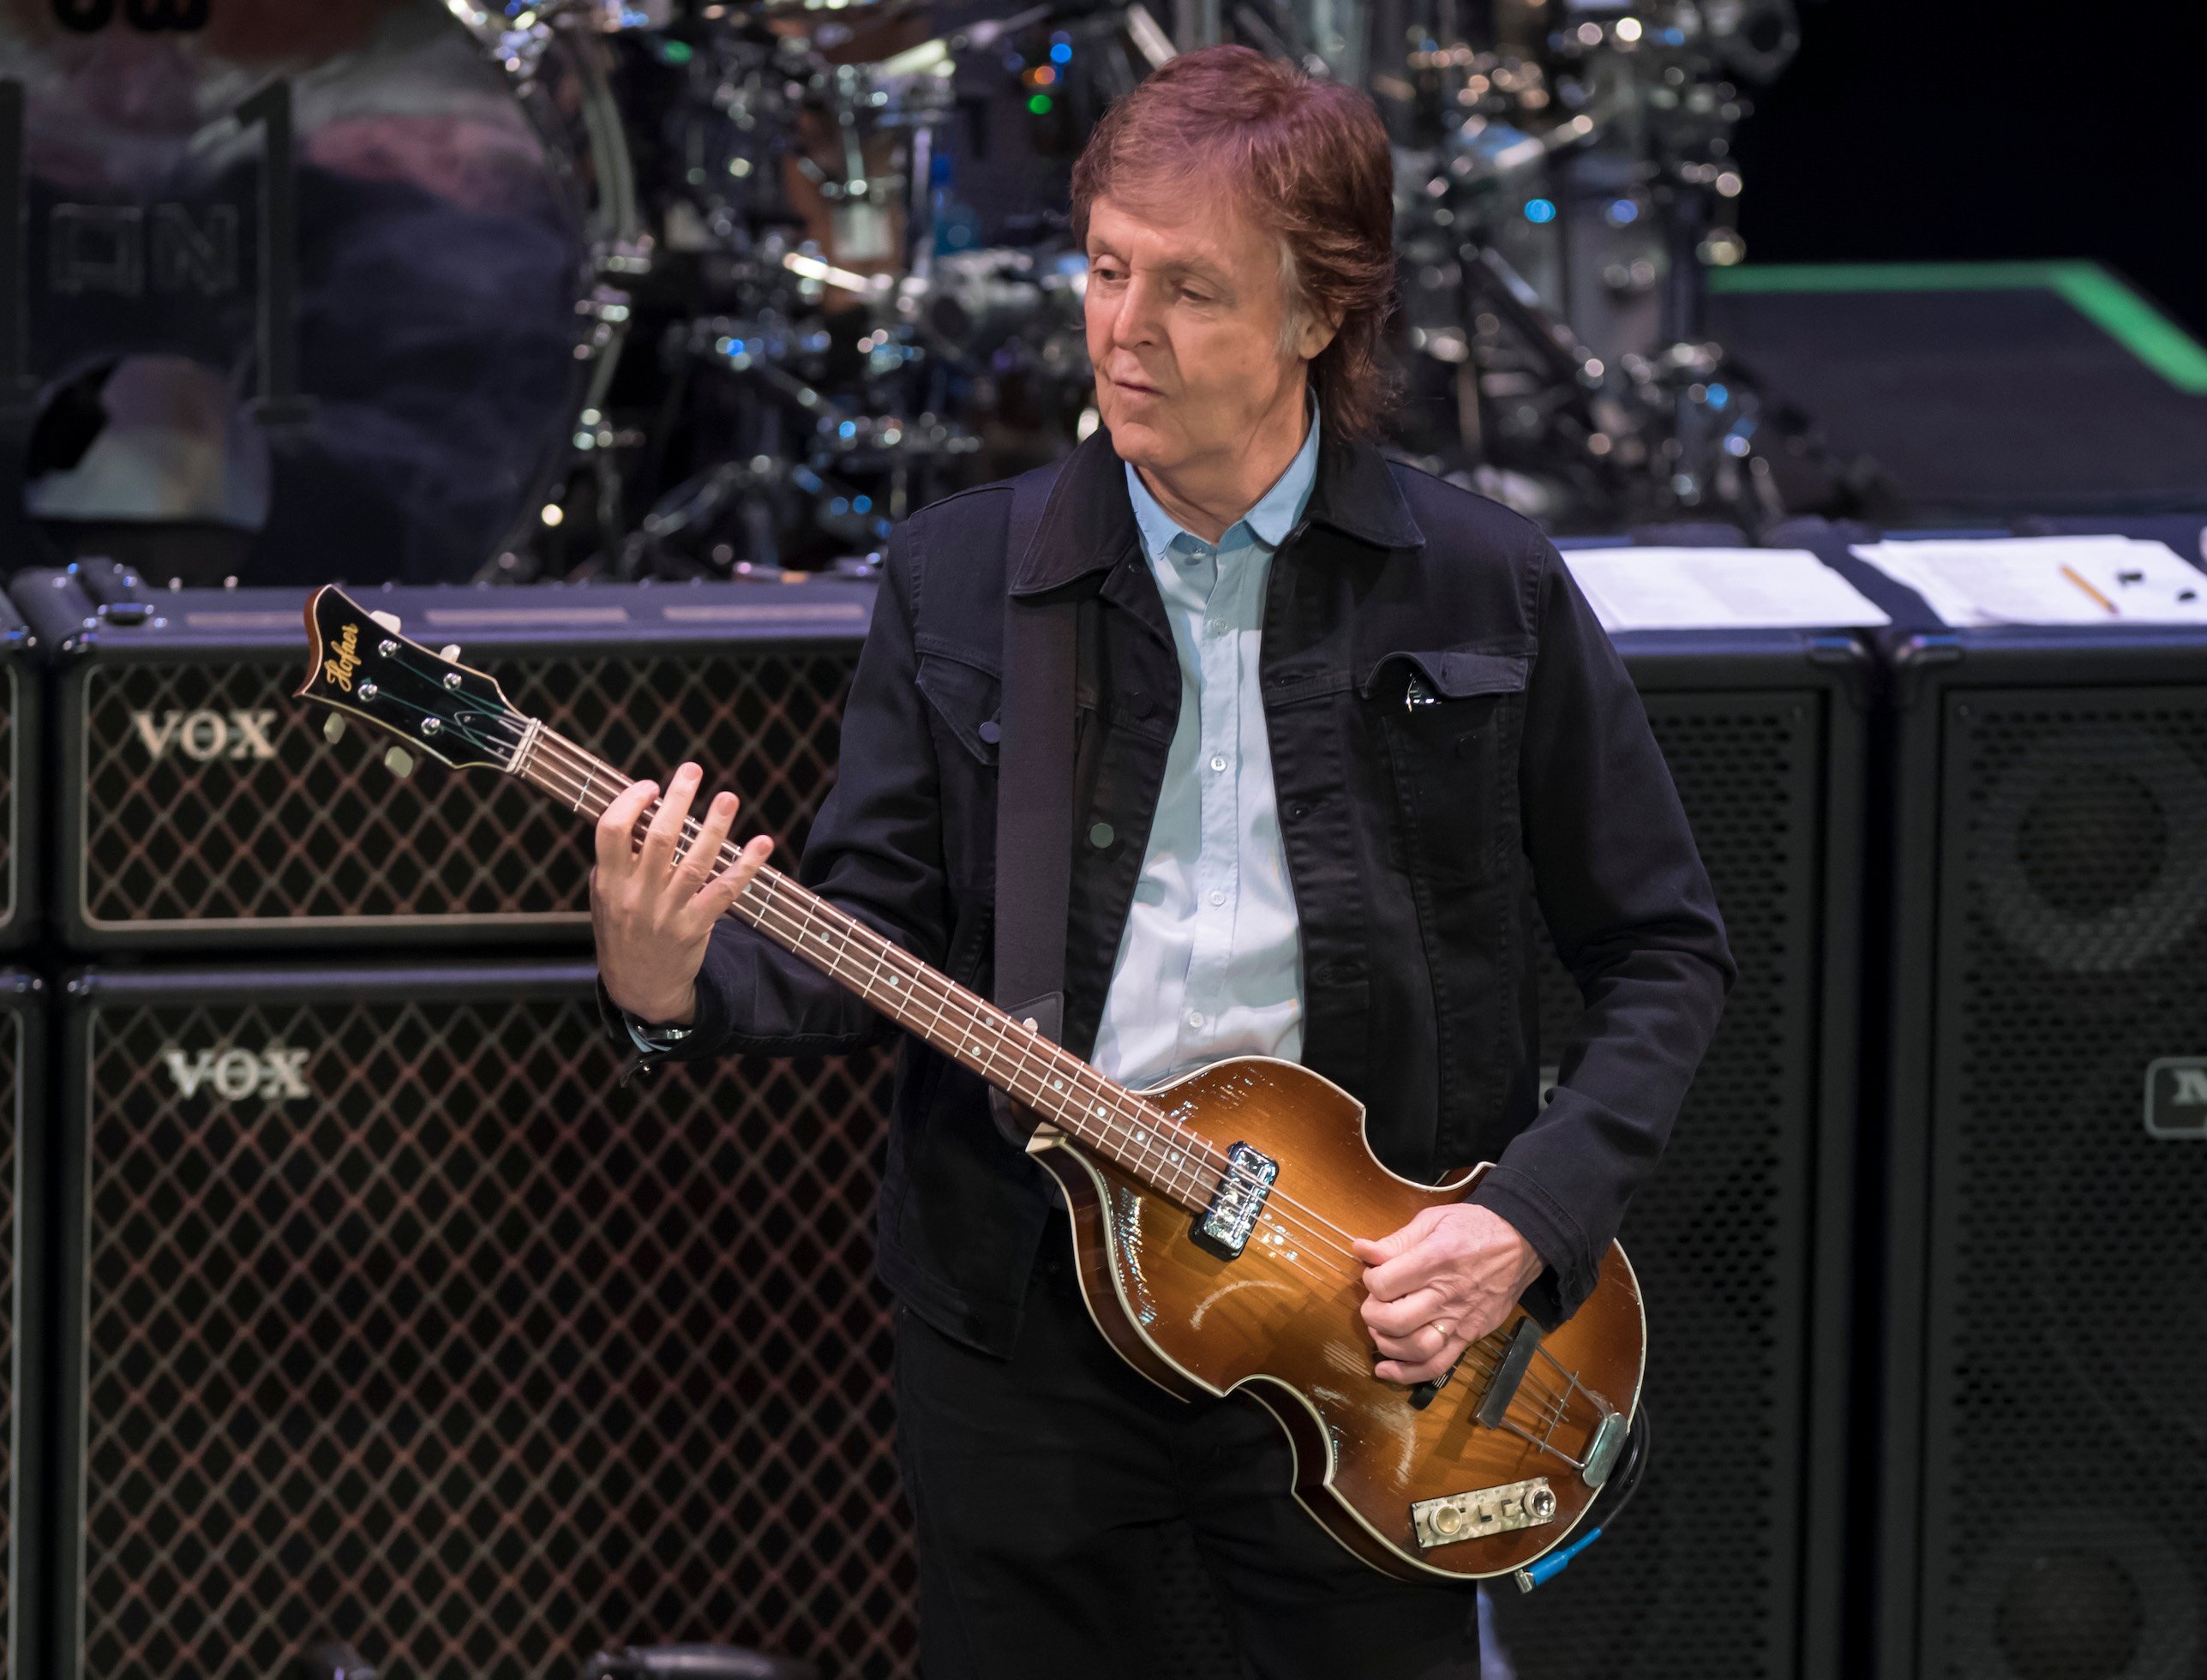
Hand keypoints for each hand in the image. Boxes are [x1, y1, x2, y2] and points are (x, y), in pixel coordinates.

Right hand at [590, 762, 773, 1024]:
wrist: (639, 987)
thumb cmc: (622, 931)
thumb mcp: (604, 897)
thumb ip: (614, 860)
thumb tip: (633, 813)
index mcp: (609, 882)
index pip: (611, 832)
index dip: (630, 803)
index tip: (649, 785)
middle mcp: (637, 894)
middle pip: (659, 838)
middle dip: (678, 800)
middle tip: (692, 770)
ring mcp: (668, 911)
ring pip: (695, 861)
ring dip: (716, 827)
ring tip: (728, 797)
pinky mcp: (696, 926)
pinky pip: (724, 891)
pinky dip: (746, 867)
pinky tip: (762, 844)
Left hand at [1353, 1204, 1544, 1384]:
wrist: (1521, 1243)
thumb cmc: (1474, 1227)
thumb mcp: (1434, 1220)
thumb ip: (1397, 1240)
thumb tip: (1361, 1250)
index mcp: (1436, 1260)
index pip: (1385, 1284)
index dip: (1370, 1280)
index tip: (1375, 1273)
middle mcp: (1447, 1294)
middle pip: (1395, 1320)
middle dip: (1372, 1315)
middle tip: (1375, 1304)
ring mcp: (1460, 1320)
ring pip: (1415, 1348)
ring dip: (1387, 1344)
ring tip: (1380, 1331)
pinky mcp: (1470, 1336)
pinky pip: (1438, 1365)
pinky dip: (1408, 1374)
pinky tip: (1386, 1370)